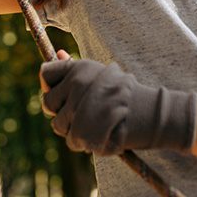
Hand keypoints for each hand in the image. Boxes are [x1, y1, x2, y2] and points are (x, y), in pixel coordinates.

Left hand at [39, 56, 196, 155]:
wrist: (150, 113)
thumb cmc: (124, 93)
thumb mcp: (101, 73)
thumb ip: (76, 67)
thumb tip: (59, 53)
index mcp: (79, 68)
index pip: (45, 73)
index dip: (49, 85)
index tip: (62, 94)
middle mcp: (76, 84)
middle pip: (47, 103)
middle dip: (61, 111)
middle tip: (82, 112)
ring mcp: (79, 108)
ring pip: (58, 125)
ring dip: (72, 129)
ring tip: (94, 123)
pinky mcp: (82, 132)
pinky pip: (71, 141)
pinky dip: (83, 143)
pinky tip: (99, 134)